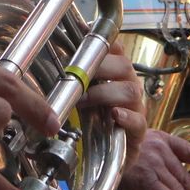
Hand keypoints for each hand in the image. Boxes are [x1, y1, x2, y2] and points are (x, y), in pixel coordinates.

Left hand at [77, 40, 145, 162]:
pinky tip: (114, 115)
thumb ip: (73, 78)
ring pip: (131, 90)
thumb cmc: (93, 120)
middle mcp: (128, 85)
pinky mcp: (138, 131)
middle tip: (77, 74)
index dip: (103, 41)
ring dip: (104, 93)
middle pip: (124, 66)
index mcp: (116, 73)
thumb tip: (50, 59)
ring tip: (84, 99)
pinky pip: (138, 120)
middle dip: (100, 67)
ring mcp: (136, 107)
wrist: (106, 156)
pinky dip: (126, 117)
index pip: (116, 49)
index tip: (85, 33)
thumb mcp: (81, 94)